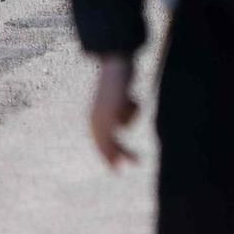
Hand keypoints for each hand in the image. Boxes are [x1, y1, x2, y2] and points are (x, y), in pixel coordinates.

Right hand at [88, 54, 139, 168]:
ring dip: (132, 117)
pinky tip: (132, 96)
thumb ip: (108, 137)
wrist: (120, 61)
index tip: (119, 171)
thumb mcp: (111, 114)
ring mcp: (108, 107)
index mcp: (95, 121)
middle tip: (138, 161)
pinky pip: (129, 112)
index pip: (103, 146)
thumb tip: (111, 156)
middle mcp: (99, 116)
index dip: (110, 159)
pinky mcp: (119, 99)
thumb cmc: (115, 88)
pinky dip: (133, 107)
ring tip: (132, 101)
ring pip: (124, 124)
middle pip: (113, 139)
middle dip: (123, 150)